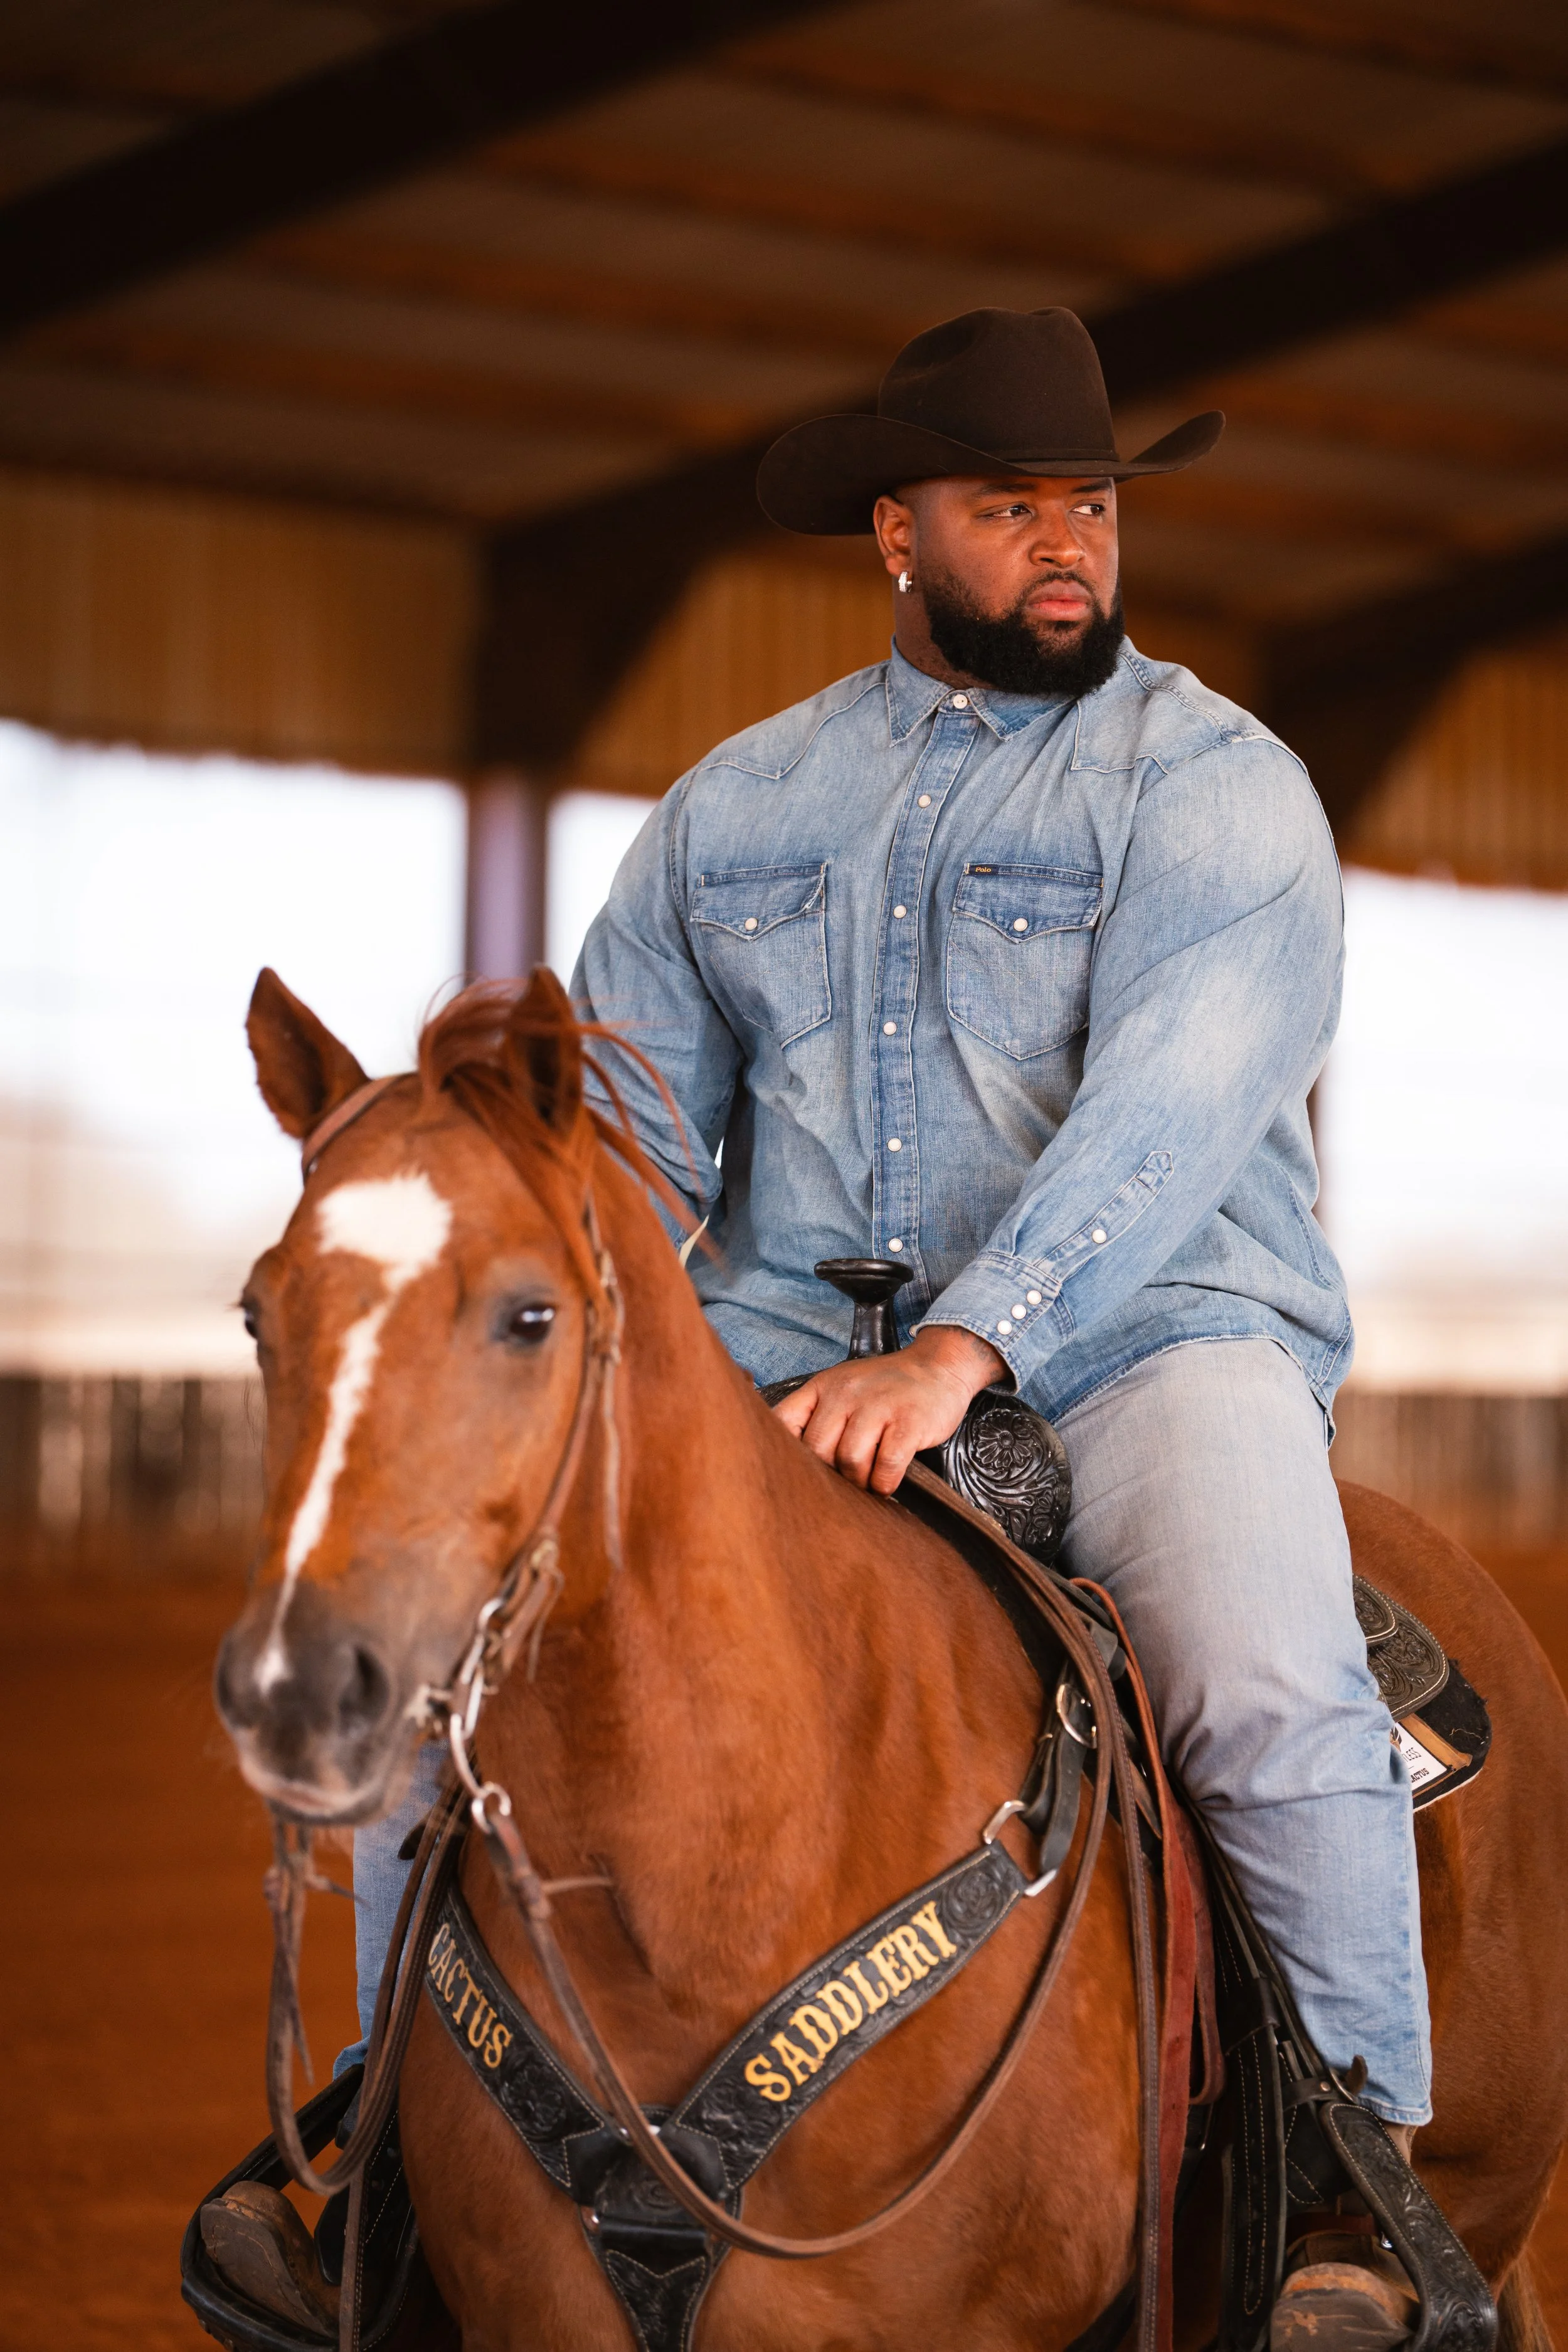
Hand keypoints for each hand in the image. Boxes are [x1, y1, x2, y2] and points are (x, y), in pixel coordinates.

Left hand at [772, 1325, 1007, 1495]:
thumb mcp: (844, 1388)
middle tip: (844, 1483)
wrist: (939, 1367)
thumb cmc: (887, 1389)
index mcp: (823, 1386)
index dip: (782, 1453)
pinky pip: (886, 1466)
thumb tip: (794, 1465)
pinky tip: (887, 1482)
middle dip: (829, 1476)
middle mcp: (846, 1392)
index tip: (793, 1473)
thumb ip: (819, 1416)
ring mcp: (878, 1405)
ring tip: (868, 1482)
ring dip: (859, 1482)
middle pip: (818, 1450)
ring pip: (851, 1461)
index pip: (784, 1421)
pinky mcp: (908, 1422)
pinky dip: (884, 1483)